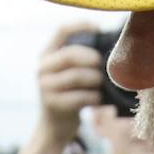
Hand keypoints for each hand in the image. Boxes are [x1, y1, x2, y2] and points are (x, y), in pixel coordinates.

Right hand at [35, 21, 106, 142]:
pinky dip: (94, 98)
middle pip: (71, 54)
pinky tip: (97, 100)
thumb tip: (110, 41)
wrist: (55, 127)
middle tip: (103, 66)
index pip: (62, 30)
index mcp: (47, 54)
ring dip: (96, 80)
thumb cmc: (71, 94)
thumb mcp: (70, 72)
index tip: (100, 29)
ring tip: (100, 85)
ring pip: (77, 76)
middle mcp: (42, 68)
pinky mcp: (53, 104)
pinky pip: (81, 96)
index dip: (82, 25)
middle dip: (93, 59)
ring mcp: (45, 87)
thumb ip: (81, 57)